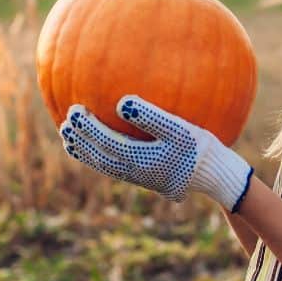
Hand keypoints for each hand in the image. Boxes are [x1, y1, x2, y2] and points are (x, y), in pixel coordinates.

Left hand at [59, 95, 253, 209]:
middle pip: (99, 157)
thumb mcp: (179, 129)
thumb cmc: (200, 148)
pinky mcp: (147, 178)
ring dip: (86, 153)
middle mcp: (134, 172)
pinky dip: (101, 157)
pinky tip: (101, 146)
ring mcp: (139, 178)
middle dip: (80, 141)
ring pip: (105, 166)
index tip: (73, 110)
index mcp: (139, 159)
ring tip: (70, 139)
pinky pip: (116, 167)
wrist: (216, 176)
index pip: (104, 143)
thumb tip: (121, 102)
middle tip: (65, 123)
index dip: (87, 128)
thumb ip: (150, 116)